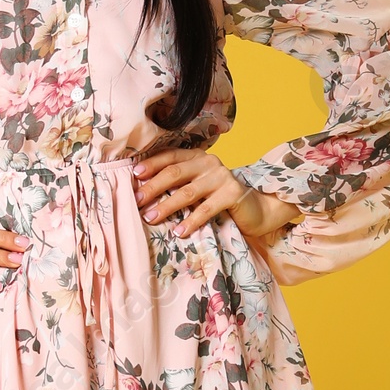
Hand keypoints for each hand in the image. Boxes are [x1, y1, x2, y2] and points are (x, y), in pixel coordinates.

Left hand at [132, 148, 297, 242]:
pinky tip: (179, 232)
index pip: (170, 156)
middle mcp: (209, 162)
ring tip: (151, 218)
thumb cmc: (219, 200)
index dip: (151, 165)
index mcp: (197, 157)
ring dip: (166, 206)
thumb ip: (179, 185)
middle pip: (174, 172)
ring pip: (187, 192)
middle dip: (153, 187)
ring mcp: (222, 177)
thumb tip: (143, 195)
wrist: (256, 209)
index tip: (133, 175)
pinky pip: (206, 209)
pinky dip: (191, 221)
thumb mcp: (198, 188)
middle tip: (137, 201)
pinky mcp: (233, 193)